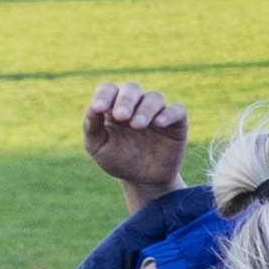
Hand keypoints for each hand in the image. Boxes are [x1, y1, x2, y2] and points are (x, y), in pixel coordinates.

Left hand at [81, 83, 189, 208]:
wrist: (142, 180)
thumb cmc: (117, 160)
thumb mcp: (97, 147)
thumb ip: (91, 127)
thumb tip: (91, 107)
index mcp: (113, 106)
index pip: (109, 89)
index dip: (104, 94)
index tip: (99, 108)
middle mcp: (136, 105)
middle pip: (132, 88)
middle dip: (126, 100)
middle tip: (121, 117)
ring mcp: (157, 112)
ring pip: (155, 97)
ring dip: (145, 108)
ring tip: (138, 125)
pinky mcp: (176, 123)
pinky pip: (177, 110)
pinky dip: (169, 114)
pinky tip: (159, 123)